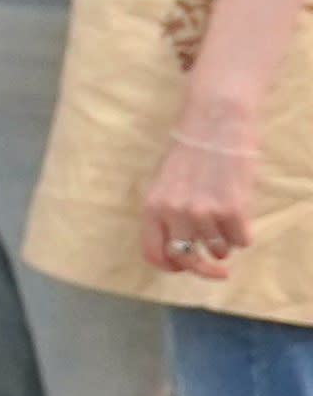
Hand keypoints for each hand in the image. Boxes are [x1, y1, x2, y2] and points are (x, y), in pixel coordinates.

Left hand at [145, 105, 261, 281]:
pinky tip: (239, 211)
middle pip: (187, 259)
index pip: (153, 254)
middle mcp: (174, 212)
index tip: (186, 269)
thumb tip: (179, 250)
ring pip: (220, 250)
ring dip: (225, 241)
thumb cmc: (190, 154)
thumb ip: (167, 215)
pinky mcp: (231, 210)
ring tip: (224, 215)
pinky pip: (242, 240)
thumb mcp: (165, 184)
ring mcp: (203, 212)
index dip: (171, 267)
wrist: (215, 125)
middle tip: (220, 270)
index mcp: (152, 206)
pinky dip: (243, 232)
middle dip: (205, 269)